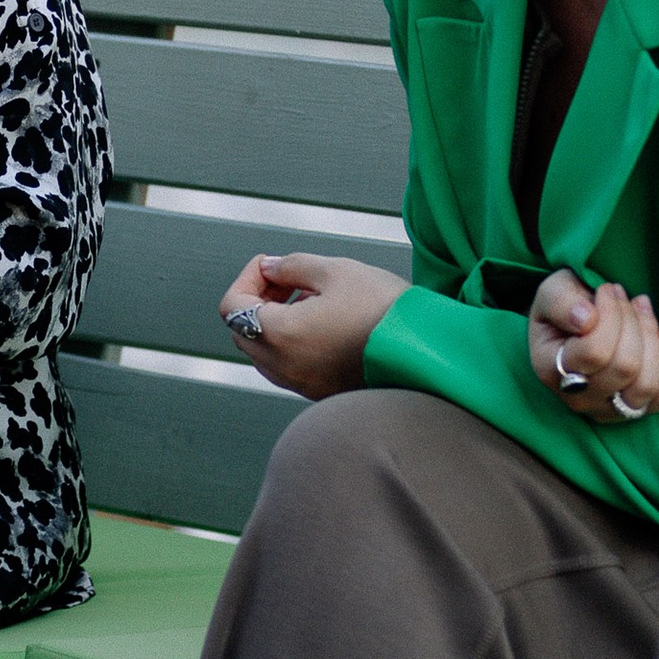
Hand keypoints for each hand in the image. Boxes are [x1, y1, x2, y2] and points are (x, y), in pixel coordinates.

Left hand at [220, 251, 407, 401]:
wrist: (427, 353)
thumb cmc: (384, 310)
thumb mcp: (337, 271)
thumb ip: (291, 265)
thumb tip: (268, 268)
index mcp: (280, 334)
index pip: (231, 307)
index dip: (246, 278)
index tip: (272, 266)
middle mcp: (283, 366)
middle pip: (241, 331)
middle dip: (257, 300)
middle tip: (288, 281)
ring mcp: (300, 384)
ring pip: (263, 352)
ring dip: (273, 323)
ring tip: (310, 301)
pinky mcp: (319, 393)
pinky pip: (287, 366)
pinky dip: (291, 342)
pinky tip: (324, 324)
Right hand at [527, 270, 658, 426]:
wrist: (575, 322)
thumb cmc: (565, 306)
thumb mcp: (552, 291)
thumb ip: (560, 302)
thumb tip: (587, 319)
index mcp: (550, 370)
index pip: (595, 353)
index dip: (610, 316)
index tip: (606, 289)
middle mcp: (579, 399)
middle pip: (625, 368)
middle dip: (632, 322)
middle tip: (623, 295)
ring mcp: (609, 410)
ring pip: (647, 384)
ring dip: (651, 337)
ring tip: (642, 306)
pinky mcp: (638, 410)